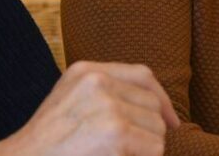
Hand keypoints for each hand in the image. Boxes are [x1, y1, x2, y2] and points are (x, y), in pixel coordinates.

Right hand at [0, 61, 179, 155]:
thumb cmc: (46, 145)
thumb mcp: (70, 102)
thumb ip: (106, 92)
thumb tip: (158, 108)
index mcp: (86, 71)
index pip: (143, 75)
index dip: (162, 99)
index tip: (172, 121)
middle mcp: (98, 83)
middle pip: (152, 103)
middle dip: (149, 130)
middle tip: (127, 149)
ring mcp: (108, 107)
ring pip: (157, 127)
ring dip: (145, 147)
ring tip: (117, 155)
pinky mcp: (116, 134)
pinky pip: (154, 148)